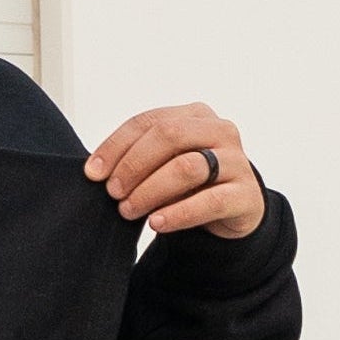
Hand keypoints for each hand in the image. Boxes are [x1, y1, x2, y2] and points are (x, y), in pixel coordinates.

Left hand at [84, 103, 265, 239]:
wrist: (234, 210)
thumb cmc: (193, 184)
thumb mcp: (164, 164)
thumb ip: (138, 159)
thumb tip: (95, 171)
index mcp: (195, 116)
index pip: (150, 121)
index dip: (116, 145)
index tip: (93, 172)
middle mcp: (219, 131)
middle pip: (169, 136)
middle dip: (134, 165)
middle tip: (113, 192)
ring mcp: (237, 161)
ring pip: (187, 168)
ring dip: (150, 191)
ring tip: (129, 210)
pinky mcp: (246, 194)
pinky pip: (209, 201)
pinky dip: (178, 214)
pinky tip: (157, 223)